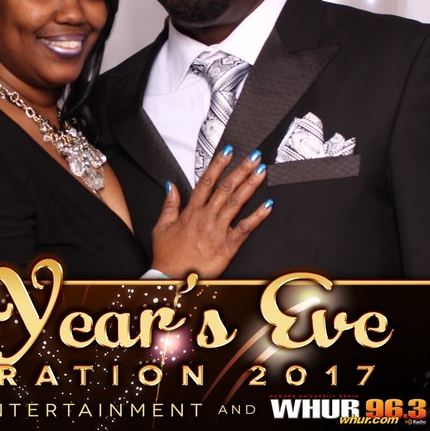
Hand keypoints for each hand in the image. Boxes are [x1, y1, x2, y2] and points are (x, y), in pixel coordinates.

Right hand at [150, 146, 271, 278]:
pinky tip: (268, 205)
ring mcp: (217, 231)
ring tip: (261, 171)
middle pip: (225, 188)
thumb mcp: (161, 227)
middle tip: (253, 156)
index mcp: (191, 212)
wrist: (172, 279)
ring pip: (236, 203)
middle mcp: (206, 218)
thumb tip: (171, 185)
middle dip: (240, 170)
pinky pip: (245, 228)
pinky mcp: (227, 247)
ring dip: (250, 185)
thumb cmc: (168, 256)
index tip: (228, 151)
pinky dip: (258, 216)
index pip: (206, 182)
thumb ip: (169, 204)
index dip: (218, 165)